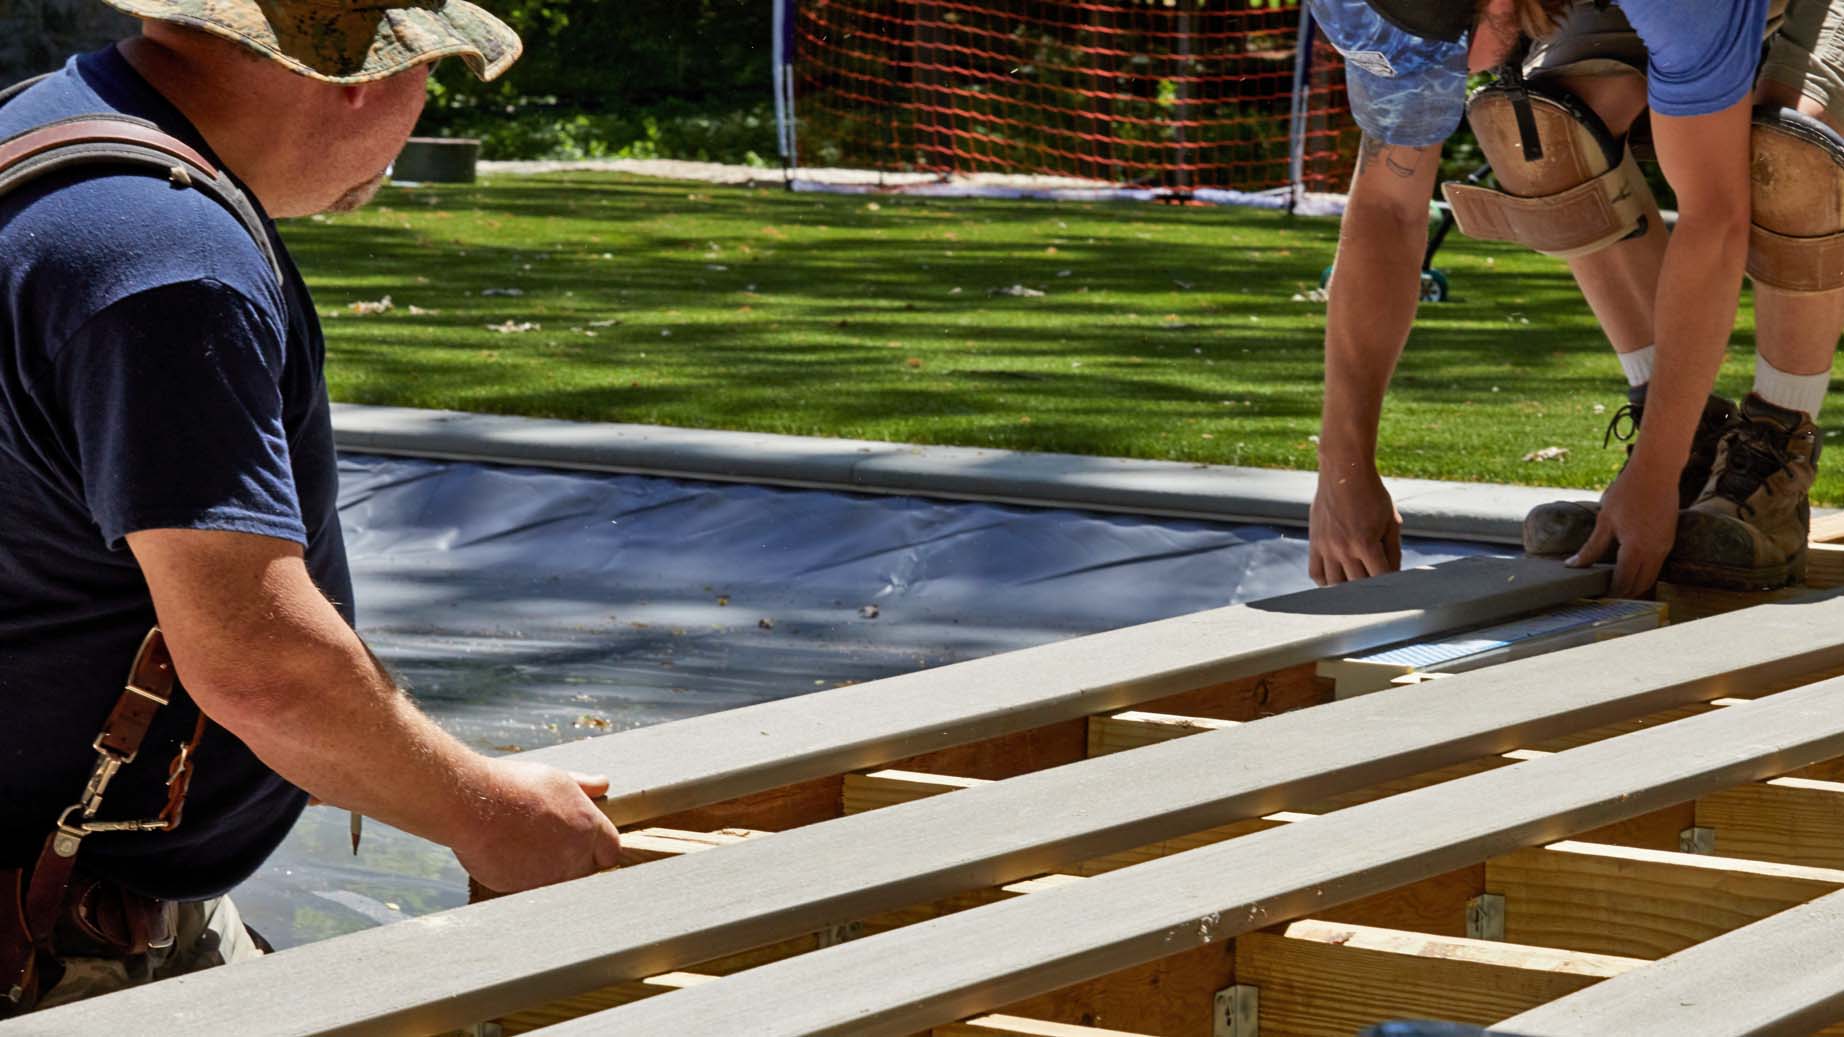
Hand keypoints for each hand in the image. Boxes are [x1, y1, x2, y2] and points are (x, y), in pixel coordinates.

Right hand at [451, 760, 623, 893]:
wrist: (472, 804)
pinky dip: (524, 877)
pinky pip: (531, 888)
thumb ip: (583, 787)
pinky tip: (509, 855)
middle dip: (576, 861)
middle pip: (587, 870)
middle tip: (551, 843)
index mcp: (588, 827)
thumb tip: (603, 784)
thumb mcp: (555, 778)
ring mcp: (549, 876)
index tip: (587, 843)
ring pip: (560, 882)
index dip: (600, 848)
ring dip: (549, 870)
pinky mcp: (522, 889)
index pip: (611, 851)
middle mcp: (574, 856)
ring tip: (527, 846)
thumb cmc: (514, 786)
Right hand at [1309, 462, 1402, 585]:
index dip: (1390, 586)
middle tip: (1379, 590)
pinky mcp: (1315, 542)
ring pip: (1335, 584)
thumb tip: (1394, 574)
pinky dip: (1326, 582)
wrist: (1344, 472)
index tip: (1394, 589)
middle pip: (1357, 584)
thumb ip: (1393, 550)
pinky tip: (1336, 581)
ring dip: (1348, 589)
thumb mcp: (1391, 520)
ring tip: (1358, 587)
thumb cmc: (1372, 495)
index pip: (1380, 578)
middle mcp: (1343, 548)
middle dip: (1371, 589)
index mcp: (1365, 543)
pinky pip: (1316, 572)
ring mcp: (1326, 546)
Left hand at [1568, 459, 1678, 596]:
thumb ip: (1592, 547)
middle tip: (1604, 595)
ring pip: (1651, 577)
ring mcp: (1665, 547)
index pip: (1624, 582)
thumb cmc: (1628, 491)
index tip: (1596, 596)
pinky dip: (1643, 572)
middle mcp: (1655, 553)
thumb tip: (1574, 564)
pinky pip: (1657, 565)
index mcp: (1636, 549)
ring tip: (1614, 585)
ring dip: (1635, 584)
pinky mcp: (1669, 540)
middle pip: (1640, 585)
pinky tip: (1629, 568)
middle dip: (1623, 594)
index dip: (1610, 593)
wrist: (1658, 471)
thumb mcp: (1605, 520)